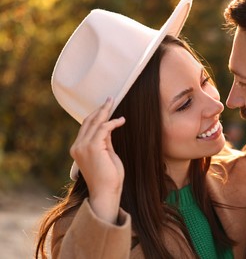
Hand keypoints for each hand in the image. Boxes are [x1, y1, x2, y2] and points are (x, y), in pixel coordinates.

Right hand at [70, 97, 125, 222]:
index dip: (96, 115)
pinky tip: (121, 120)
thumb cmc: (108, 177)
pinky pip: (103, 129)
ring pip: (95, 122)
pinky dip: (113, 122)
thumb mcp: (106, 155)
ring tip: (113, 102)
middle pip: (88, 121)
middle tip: (110, 98)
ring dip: (106, 111)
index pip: (86, 127)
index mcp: (78, 149)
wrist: (106, 192)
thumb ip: (105, 141)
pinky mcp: (92, 147)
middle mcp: (77, 146)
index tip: (105, 107)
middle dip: (100, 109)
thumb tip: (108, 128)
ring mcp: (83, 146)